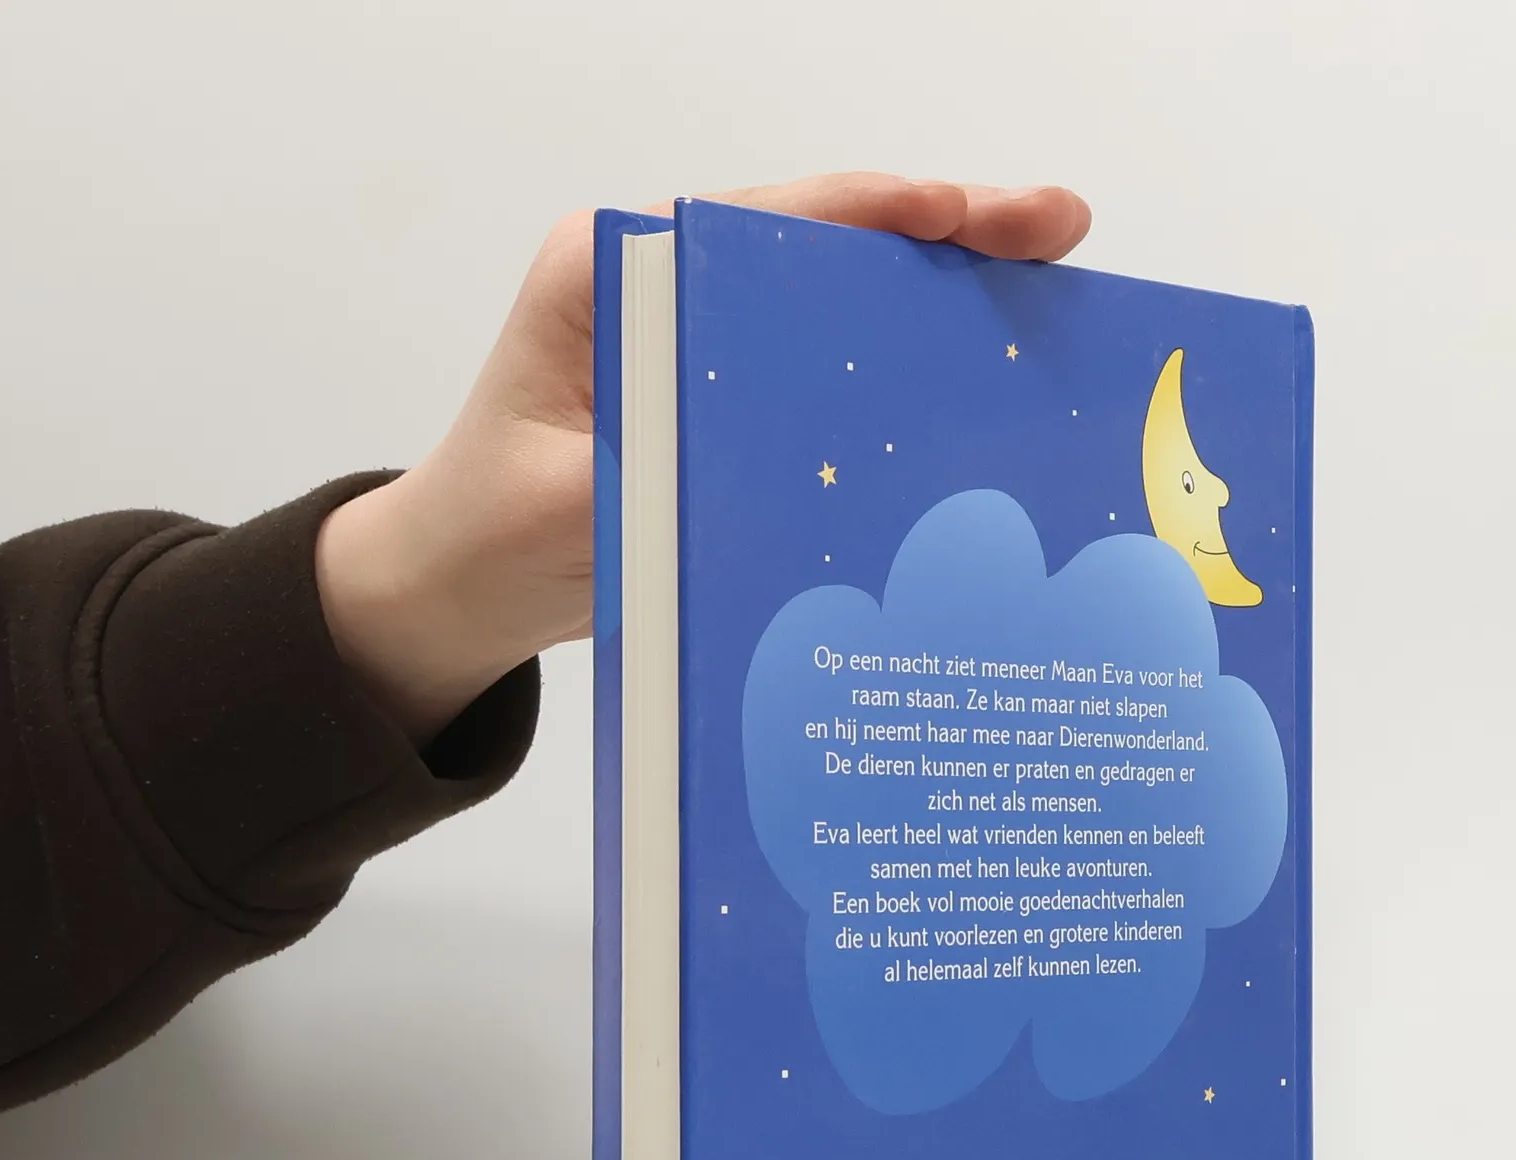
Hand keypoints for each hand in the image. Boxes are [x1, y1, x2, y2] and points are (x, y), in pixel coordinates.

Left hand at [315, 174, 1092, 741]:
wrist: (454, 590)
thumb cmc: (490, 538)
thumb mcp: (574, 508)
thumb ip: (666, 472)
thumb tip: (792, 465)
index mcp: (615, 274)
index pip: (772, 222)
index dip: (887, 213)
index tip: (977, 215)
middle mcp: (665, 285)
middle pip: (829, 246)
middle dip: (950, 235)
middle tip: (1060, 232)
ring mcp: (701, 340)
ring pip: (841, 303)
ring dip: (943, 302)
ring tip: (1052, 297)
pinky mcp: (723, 396)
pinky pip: (827, 369)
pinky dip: (903, 369)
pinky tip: (982, 387)